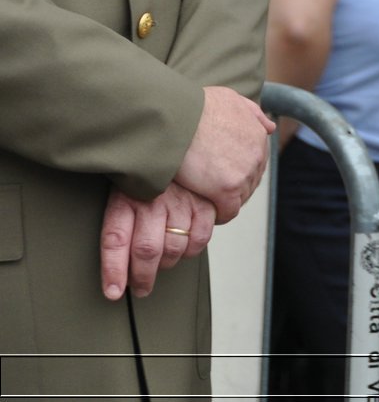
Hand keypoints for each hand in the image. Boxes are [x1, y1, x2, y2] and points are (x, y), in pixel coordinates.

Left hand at [100, 183, 216, 300]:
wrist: (175, 145)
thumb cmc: (146, 174)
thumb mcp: (123, 187)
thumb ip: (120, 219)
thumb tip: (114, 262)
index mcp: (126, 196)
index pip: (115, 239)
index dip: (113, 270)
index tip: (113, 292)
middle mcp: (154, 200)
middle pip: (147, 250)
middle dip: (142, 277)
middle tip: (140, 288)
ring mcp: (181, 200)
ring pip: (175, 248)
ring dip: (167, 264)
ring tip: (160, 264)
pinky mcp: (205, 201)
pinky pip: (200, 238)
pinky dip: (192, 250)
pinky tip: (183, 247)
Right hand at [174, 86, 275, 223]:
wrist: (176, 117)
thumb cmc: (196, 105)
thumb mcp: (230, 99)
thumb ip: (252, 113)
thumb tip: (270, 127)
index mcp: (258, 134)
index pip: (255, 161)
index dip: (238, 169)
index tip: (222, 174)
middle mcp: (256, 154)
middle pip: (250, 180)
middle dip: (234, 185)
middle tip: (213, 189)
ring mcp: (244, 173)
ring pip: (241, 196)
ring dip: (227, 200)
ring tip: (208, 200)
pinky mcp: (227, 189)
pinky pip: (229, 211)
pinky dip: (220, 214)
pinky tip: (208, 212)